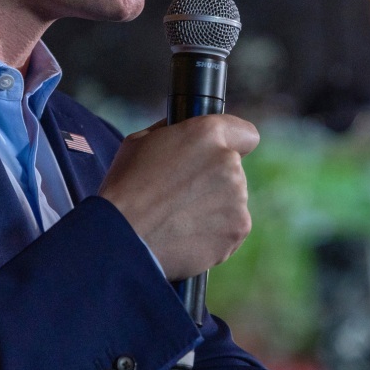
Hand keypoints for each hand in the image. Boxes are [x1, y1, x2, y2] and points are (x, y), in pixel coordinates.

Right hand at [98, 114, 257, 280]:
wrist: (123, 239)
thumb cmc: (125, 188)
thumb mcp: (140, 142)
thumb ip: (173, 131)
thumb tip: (183, 129)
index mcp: (207, 134)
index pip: (246, 133)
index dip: (233, 144)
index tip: (218, 157)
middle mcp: (229, 162)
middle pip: (235, 171)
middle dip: (214, 180)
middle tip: (182, 196)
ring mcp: (237, 198)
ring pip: (233, 201)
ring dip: (215, 208)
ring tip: (180, 219)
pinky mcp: (238, 229)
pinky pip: (231, 229)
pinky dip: (215, 234)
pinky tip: (187, 236)